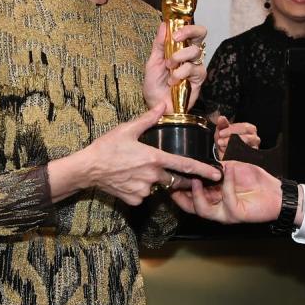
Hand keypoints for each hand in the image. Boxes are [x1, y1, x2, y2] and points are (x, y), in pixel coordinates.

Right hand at [48, 103, 222, 205]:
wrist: (87, 168)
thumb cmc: (107, 147)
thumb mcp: (128, 129)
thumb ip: (148, 118)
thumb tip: (162, 105)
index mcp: (154, 158)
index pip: (185, 165)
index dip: (204, 171)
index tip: (217, 175)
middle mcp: (152, 177)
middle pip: (175, 180)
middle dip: (180, 179)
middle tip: (174, 173)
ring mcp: (144, 191)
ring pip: (157, 187)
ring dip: (153, 180)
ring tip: (135, 170)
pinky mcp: (135, 200)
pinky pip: (144, 195)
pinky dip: (140, 188)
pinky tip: (128, 179)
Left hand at [143, 22, 207, 111]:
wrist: (156, 104)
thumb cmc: (155, 85)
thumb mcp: (152, 61)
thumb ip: (159, 43)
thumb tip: (164, 25)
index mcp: (179, 47)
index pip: (189, 30)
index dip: (185, 26)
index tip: (173, 32)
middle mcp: (189, 54)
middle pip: (200, 33)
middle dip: (188, 32)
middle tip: (176, 38)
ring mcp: (195, 65)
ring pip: (194, 51)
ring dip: (178, 58)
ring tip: (169, 68)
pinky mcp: (199, 78)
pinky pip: (193, 68)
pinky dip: (180, 73)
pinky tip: (173, 81)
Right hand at [171, 161, 283, 223]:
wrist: (275, 192)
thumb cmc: (255, 181)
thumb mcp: (231, 168)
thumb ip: (216, 166)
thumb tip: (201, 160)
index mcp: (212, 196)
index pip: (189, 196)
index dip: (178, 188)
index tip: (170, 176)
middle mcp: (215, 207)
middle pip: (191, 206)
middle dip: (180, 195)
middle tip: (173, 182)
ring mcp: (225, 213)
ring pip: (202, 210)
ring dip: (197, 194)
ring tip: (195, 179)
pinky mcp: (236, 214)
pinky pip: (226, 199)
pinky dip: (226, 184)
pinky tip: (228, 171)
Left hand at [213, 115, 259, 159]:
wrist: (224, 153)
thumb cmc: (226, 139)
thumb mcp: (223, 130)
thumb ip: (223, 124)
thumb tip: (221, 118)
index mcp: (249, 129)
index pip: (244, 127)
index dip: (231, 130)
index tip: (221, 133)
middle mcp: (254, 138)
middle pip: (247, 137)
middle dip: (231, 139)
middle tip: (220, 141)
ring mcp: (253, 148)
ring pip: (246, 147)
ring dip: (232, 146)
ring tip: (222, 147)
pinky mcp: (250, 157)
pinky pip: (244, 155)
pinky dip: (234, 154)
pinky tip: (227, 152)